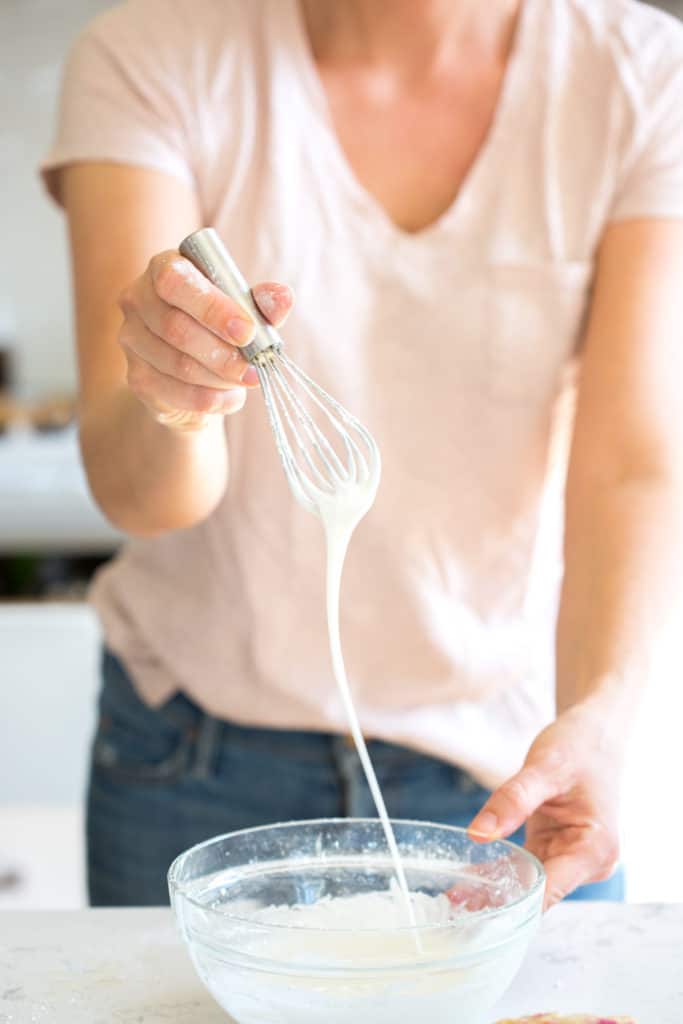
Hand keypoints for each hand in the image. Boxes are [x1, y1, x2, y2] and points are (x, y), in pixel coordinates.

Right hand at [118, 250, 293, 430]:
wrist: (192, 369)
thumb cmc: (220, 326)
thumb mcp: (245, 308)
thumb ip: (263, 302)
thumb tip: (282, 298)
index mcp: (164, 267)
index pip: (175, 281)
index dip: (212, 308)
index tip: (247, 331)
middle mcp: (138, 299)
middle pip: (175, 327)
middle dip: (223, 353)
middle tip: (255, 368)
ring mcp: (132, 340)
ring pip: (177, 364)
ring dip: (220, 377)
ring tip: (247, 380)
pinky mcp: (136, 377)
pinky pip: (174, 393)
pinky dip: (210, 399)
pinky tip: (230, 397)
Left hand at [468, 699, 622, 908]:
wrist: (594, 734)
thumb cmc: (579, 747)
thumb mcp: (544, 768)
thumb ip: (512, 800)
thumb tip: (478, 834)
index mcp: (594, 849)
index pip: (549, 891)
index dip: (513, 906)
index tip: (477, 917)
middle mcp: (587, 862)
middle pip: (537, 894)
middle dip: (498, 903)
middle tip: (451, 910)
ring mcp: (572, 857)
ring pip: (528, 884)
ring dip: (494, 892)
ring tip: (451, 901)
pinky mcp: (557, 849)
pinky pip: (525, 868)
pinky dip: (500, 874)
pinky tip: (468, 884)